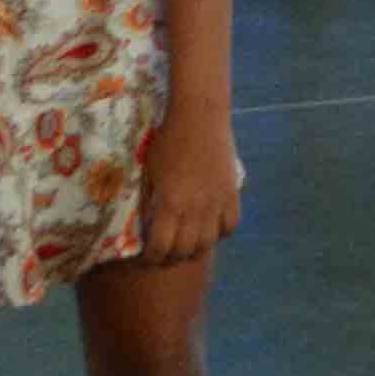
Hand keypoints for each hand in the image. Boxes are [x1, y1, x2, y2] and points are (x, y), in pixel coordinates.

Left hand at [139, 128, 247, 262]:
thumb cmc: (166, 139)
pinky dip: (219, 234)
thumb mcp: (148, 171)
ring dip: (195, 250)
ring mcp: (216, 203)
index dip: (151, 259)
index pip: (160, 247)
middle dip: (170, 258)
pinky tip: (210, 229)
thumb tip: (142, 222)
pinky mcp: (231, 194)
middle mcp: (195, 209)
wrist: (199, 117)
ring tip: (186, 247)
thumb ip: (147, 199)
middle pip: (184, 251)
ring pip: (208, 244)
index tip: (145, 258)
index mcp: (169, 204)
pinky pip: (230, 226)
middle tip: (163, 255)